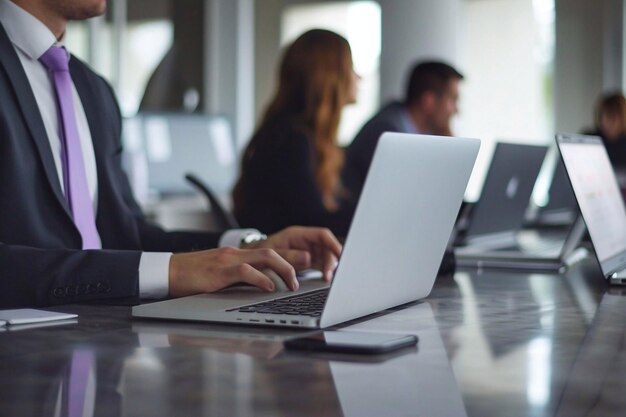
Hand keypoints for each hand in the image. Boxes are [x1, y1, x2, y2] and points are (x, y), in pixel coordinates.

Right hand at [168, 246, 297, 296]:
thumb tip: (260, 290)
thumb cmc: (193, 277)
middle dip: (292, 263)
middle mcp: (236, 254)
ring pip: (265, 257)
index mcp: (237, 255)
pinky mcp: (220, 271)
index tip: (302, 269)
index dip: (288, 259)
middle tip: (300, 280)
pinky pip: (246, 271)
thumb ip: (239, 279)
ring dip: (283, 270)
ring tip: (291, 285)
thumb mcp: (220, 276)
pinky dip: (261, 279)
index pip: (269, 252)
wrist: (167, 272)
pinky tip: (270, 287)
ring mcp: (228, 261)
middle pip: (273, 251)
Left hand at [246, 226, 341, 281]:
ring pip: (326, 257)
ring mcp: (307, 251)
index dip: (333, 244)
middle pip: (327, 248)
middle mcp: (305, 242)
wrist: (251, 260)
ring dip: (329, 267)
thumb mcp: (272, 253)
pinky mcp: (307, 262)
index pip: (322, 235)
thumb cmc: (260, 253)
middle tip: (329, 275)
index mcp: (298, 234)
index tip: (340, 255)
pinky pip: (320, 265)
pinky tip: (325, 279)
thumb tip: (308, 257)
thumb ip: (289, 256)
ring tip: (328, 279)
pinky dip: (324, 271)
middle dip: (331, 260)